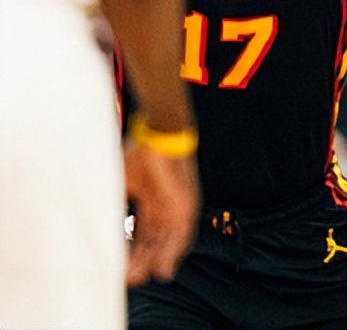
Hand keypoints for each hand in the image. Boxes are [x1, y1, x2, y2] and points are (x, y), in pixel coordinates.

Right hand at [124, 142, 199, 285]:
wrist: (160, 133)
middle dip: (141, 261)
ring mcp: (177, 205)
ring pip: (168, 241)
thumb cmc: (138, 153)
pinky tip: (165, 267)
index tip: (119, 268)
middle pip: (154, 241)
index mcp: (150, 201)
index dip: (131, 252)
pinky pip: (184, 233)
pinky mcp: (188, 203)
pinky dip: (174, 251)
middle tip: (127, 279)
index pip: (141, 234)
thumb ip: (111, 205)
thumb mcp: (119, 183)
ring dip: (156, 260)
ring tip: (143, 278)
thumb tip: (92, 229)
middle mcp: (165, 206)